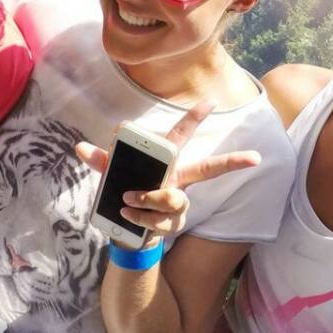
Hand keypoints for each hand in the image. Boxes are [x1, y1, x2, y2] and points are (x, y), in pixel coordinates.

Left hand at [74, 103, 261, 238]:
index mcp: (168, 164)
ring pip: (172, 197)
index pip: (183, 136)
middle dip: (232, 162)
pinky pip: (158, 219)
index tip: (210, 101)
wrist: (126, 231)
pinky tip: (127, 215)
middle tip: (254, 158)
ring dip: (148, 198)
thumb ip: (102, 161)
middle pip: (208, 169)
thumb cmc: (126, 194)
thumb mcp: (112, 176)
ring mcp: (178, 205)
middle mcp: (178, 182)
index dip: (194, 118)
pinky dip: (138, 216)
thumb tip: (79, 147)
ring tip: (127, 200)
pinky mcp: (171, 224)